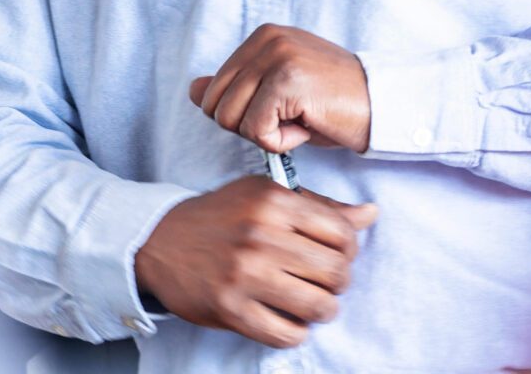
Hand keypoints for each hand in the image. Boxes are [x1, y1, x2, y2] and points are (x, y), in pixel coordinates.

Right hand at [133, 176, 377, 348]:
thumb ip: (320, 207)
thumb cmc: (221, 216)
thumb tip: (371, 215)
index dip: (349, 250)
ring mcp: (245, 275)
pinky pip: (287, 334)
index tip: (335, 255)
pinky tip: (287, 319)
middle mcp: (261, 236)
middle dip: (338, 283)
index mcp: (274, 202)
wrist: (159, 239)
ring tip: (311, 303)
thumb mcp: (266, 196)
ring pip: (319, 306)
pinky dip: (295, 332)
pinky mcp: (231, 309)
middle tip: (323, 282)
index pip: (343, 233)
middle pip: (337, 272)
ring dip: (323, 310)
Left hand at [189, 24, 371, 152]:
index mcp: (262, 36)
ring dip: (266, 136)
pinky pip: (257, 130)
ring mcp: (277, 56)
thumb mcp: (279, 93)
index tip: (283, 110)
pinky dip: (280, 143)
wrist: (386, 106)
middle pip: (215, 106)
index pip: (214, 90)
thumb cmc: (334, 104)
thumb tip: (194, 89)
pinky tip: (307, 127)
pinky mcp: (287, 80)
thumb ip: (237, 89)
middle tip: (291, 120)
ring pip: (231, 120)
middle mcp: (266, 39)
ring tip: (300, 121)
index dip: (244, 116)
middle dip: (249, 127)